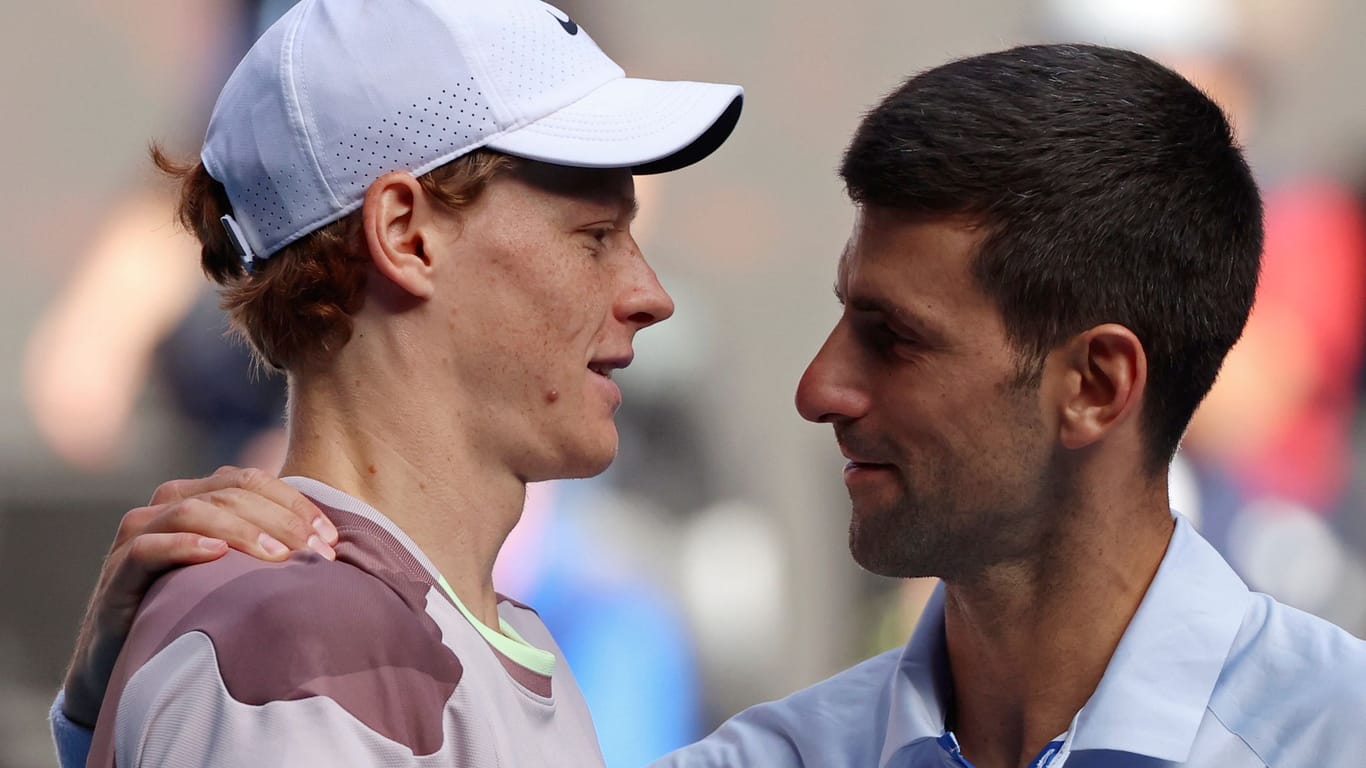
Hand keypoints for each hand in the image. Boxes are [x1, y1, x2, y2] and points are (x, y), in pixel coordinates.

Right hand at [60, 466, 338, 726]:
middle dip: (279, 520)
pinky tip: (217, 556)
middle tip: (315, 552)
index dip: (295, 503)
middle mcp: (166, 506)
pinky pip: (149, 548)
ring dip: (242, 530)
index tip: (331, 538)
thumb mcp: (239, 573)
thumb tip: (339, 547)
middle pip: (229, 493)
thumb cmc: (198, 610)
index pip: (252, 480)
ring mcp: (137, 535)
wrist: (131, 659)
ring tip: (278, 557)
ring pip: (193, 511)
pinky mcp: (117, 573)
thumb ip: (273, 548)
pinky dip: (185, 545)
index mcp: (200, 495)